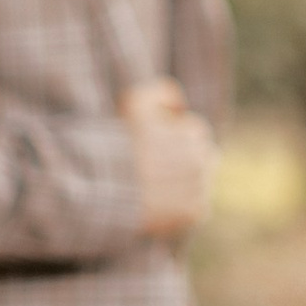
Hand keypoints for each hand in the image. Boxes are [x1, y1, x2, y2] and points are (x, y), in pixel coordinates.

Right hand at [121, 77, 215, 238]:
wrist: (103, 185)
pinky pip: (195, 209)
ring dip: (183, 184)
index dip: (171, 138)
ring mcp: (199, 188)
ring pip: (199, 184)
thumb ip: (163, 92)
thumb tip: (181, 105)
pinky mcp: (193, 213)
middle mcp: (201, 159)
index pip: (194, 132)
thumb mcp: (136, 101)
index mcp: (192, 133)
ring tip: (154, 188)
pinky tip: (158, 205)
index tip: (151, 148)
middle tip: (153, 170)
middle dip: (183, 161)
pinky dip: (181, 209)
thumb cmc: (117, 141)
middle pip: (202, 159)